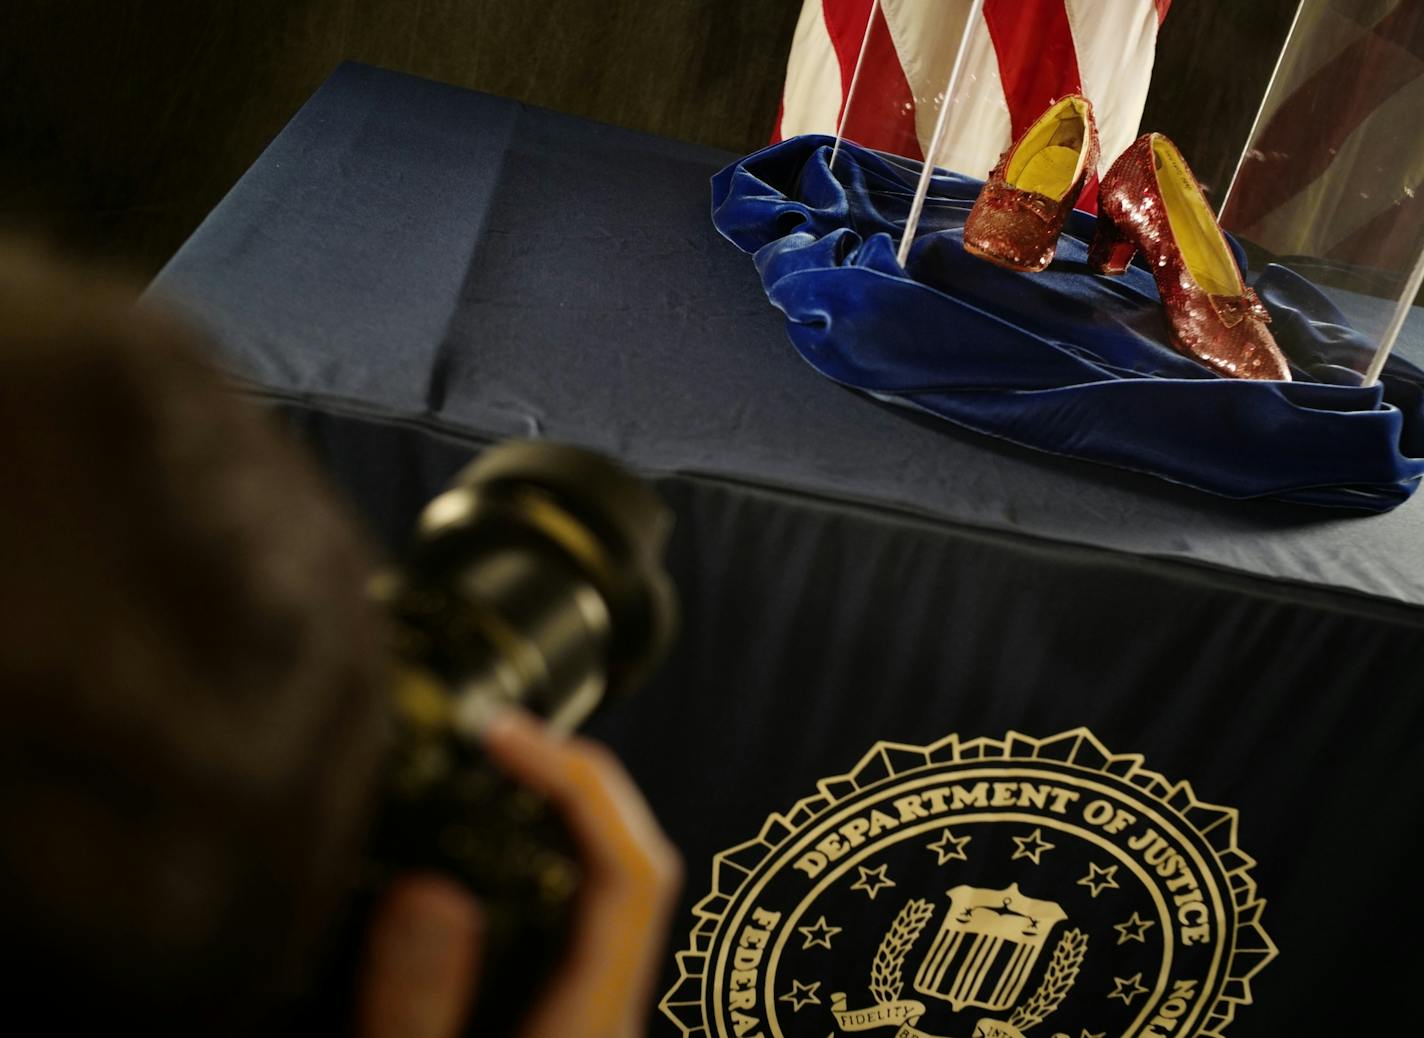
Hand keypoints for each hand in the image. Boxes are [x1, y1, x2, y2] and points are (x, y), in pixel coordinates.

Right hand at [358, 709, 681, 1037]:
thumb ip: (415, 1006)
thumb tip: (429, 889)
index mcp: (590, 1025)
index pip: (631, 874)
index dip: (579, 783)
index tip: (502, 734)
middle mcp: (603, 1012)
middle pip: (630, 863)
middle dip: (574, 779)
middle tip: (494, 731)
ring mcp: (582, 1012)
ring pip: (602, 885)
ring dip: (557, 813)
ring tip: (488, 763)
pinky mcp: (548, 1016)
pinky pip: (566, 914)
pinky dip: (532, 857)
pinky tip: (476, 844)